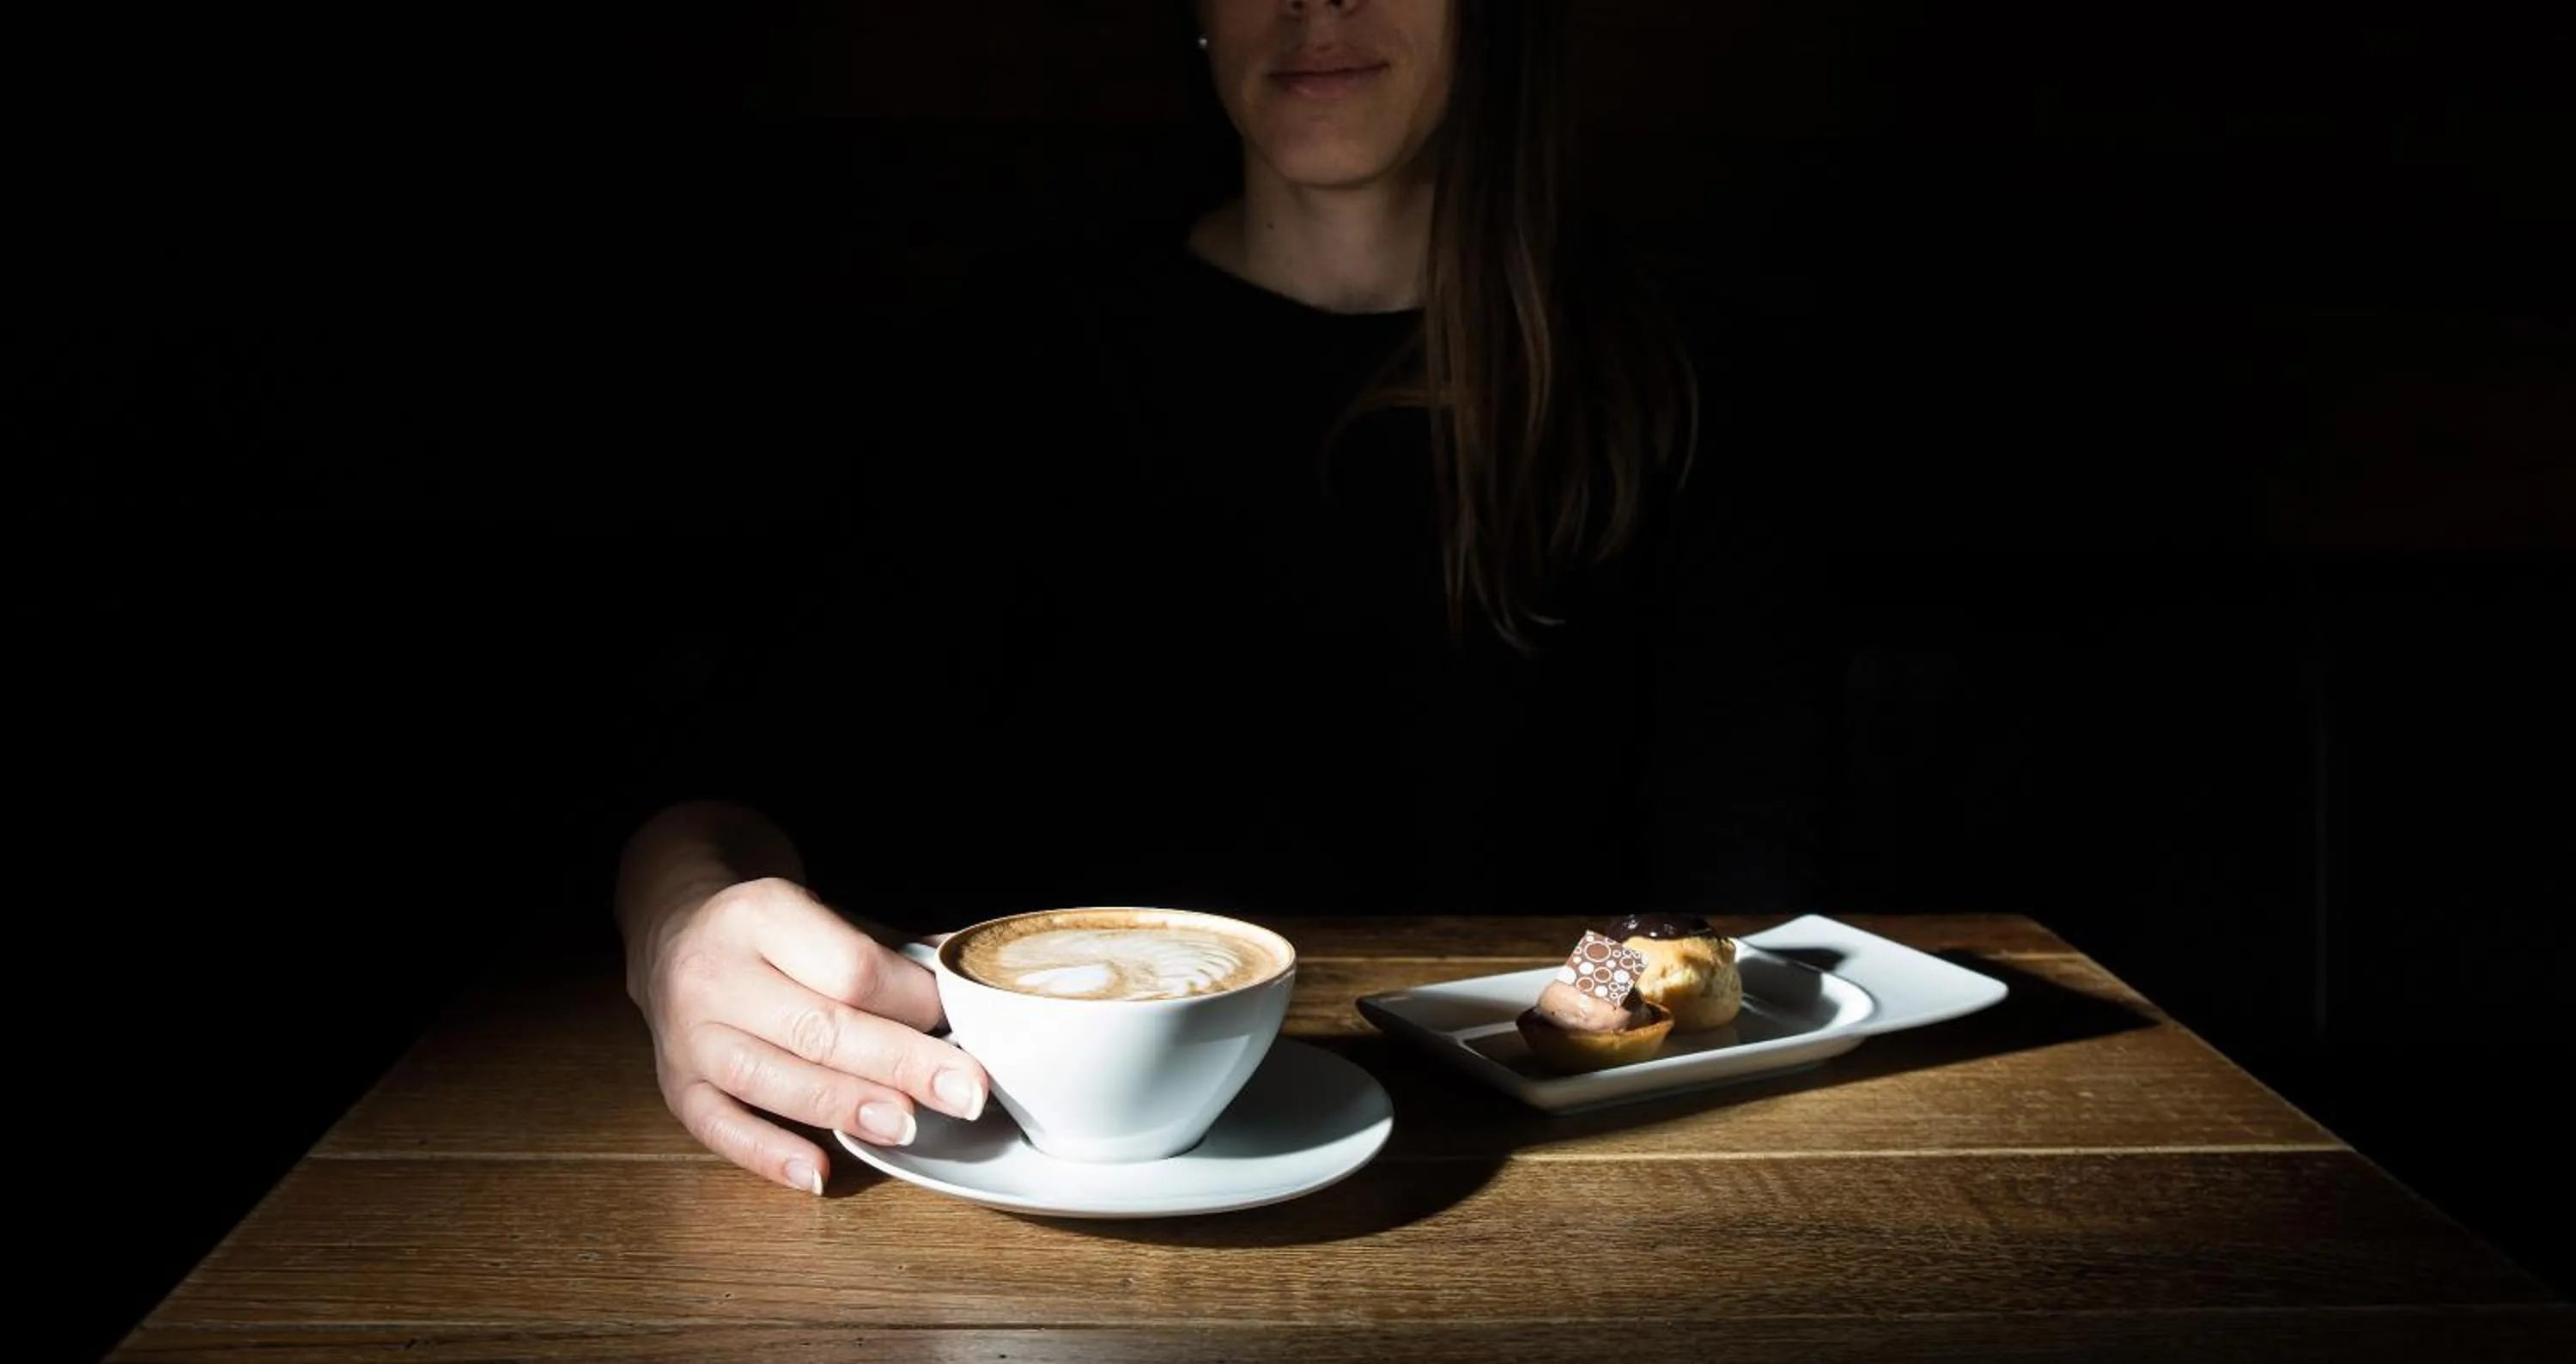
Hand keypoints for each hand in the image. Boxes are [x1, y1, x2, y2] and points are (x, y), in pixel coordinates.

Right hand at [627, 876, 989, 1194]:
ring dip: (845, 1107)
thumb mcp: (826, 915)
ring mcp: (687, 1034)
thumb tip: (974, 978)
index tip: (957, 1023)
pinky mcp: (674, 1084)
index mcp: (760, 913)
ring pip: (770, 1080)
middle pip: (818, 1028)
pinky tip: (817, 1175)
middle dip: (900, 1064)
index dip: (911, 1002)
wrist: (674, 932)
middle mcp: (714, 973)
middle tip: (964, 1092)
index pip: (850, 968)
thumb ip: (894, 952)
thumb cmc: (772, 933)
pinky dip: (768, 1155)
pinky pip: (718, 1127)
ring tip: (905, 1126)